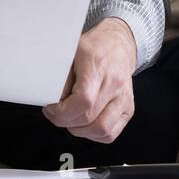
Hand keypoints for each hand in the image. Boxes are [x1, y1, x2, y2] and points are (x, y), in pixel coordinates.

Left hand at [42, 17, 137, 143]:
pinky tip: (84, 123)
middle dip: (66, 121)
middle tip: (56, 113)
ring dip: (80, 130)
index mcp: (98, 66)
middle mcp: (115, 83)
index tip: (52, 108)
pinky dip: (93, 134)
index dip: (63, 111)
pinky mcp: (129, 108)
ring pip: (101, 129)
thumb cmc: (93, 47)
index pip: (83, 100)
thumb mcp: (70, 52)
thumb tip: (49, 99)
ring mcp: (124, 97)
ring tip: (70, 118)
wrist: (117, 44)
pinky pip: (110, 133)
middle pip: (89, 117)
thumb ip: (60, 76)